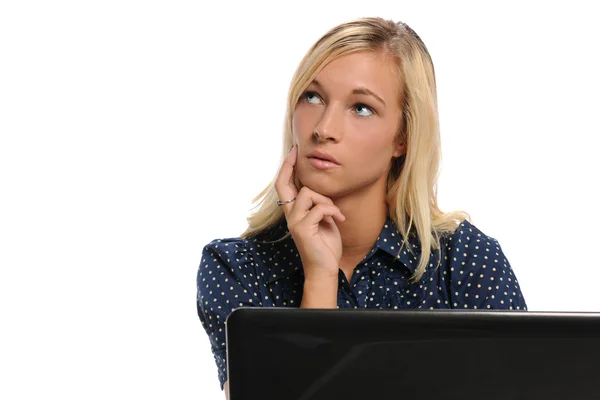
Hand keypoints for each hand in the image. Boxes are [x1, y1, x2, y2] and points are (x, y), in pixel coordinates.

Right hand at [274, 145, 345, 281]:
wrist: (325, 267)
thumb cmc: (326, 243)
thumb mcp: (323, 218)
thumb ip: (318, 203)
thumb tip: (319, 186)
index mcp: (294, 212)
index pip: (284, 185)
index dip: (286, 167)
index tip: (294, 151)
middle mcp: (290, 215)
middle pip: (282, 184)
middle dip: (289, 165)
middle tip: (297, 152)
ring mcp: (294, 222)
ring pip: (308, 193)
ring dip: (326, 200)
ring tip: (335, 213)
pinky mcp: (302, 229)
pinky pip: (320, 208)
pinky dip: (333, 211)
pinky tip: (340, 219)